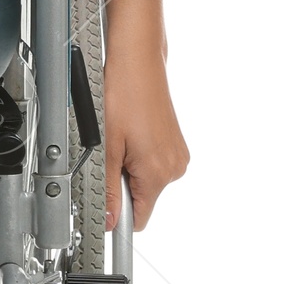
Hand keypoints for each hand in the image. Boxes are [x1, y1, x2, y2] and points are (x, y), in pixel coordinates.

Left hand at [103, 37, 188, 231]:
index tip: (105, 202)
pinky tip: (132, 134)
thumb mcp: (107, 147)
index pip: (140, 219)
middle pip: (143, 198)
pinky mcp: (176, 145)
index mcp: (159, 173)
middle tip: (111, 153)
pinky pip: (154, 165)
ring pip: (147, 181)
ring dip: (130, 169)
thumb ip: (110, 189)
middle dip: (122, 185)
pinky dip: (140, 157)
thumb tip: (109, 220)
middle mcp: (175, 167)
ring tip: (122, 138)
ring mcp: (178, 155)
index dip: (119, 214)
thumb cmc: (123, 96)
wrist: (138, 63)